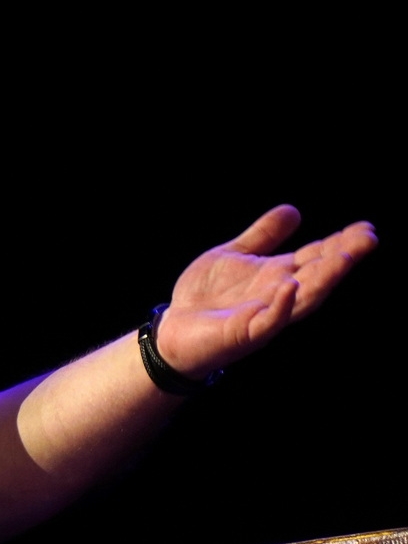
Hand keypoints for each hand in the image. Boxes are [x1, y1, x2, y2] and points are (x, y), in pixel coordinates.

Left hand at [158, 204, 376, 378]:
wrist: (174, 330)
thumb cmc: (207, 295)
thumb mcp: (234, 255)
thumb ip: (263, 236)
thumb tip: (294, 210)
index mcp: (278, 275)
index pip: (316, 257)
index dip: (340, 244)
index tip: (366, 228)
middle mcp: (278, 295)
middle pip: (317, 276)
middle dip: (342, 259)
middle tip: (368, 239)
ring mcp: (265, 315)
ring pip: (303, 299)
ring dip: (324, 280)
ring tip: (344, 259)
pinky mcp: (245, 333)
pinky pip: (269, 321)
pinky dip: (282, 305)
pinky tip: (291, 285)